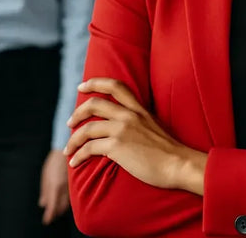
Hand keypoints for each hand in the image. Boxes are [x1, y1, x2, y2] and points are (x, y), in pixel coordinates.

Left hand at [39, 149, 69, 224]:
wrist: (70, 147)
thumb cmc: (56, 160)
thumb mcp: (46, 174)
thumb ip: (45, 189)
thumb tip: (42, 203)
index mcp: (56, 187)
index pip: (53, 206)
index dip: (50, 214)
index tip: (47, 220)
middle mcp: (65, 188)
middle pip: (62, 206)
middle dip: (57, 211)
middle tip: (53, 215)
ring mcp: (73, 185)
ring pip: (69, 201)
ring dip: (64, 206)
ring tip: (60, 209)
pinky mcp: (79, 182)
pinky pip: (74, 194)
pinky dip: (71, 198)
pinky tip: (70, 199)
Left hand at [64, 78, 207, 194]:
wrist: (177, 163)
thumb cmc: (168, 150)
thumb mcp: (153, 126)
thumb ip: (139, 121)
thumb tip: (124, 127)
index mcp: (139, 108)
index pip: (116, 86)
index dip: (95, 83)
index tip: (82, 86)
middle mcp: (129, 115)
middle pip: (95, 104)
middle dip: (77, 112)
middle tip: (70, 122)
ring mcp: (122, 129)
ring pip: (87, 128)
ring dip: (73, 140)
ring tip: (68, 149)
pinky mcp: (117, 146)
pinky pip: (89, 148)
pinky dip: (78, 155)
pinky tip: (75, 162)